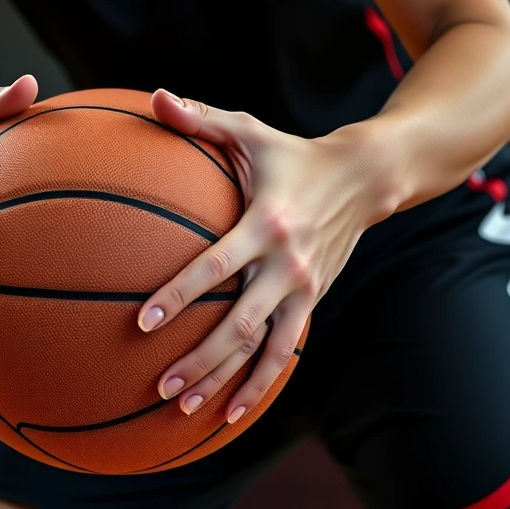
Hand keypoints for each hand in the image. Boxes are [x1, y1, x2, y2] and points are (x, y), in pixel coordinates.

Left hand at [139, 89, 397, 422]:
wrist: (365, 178)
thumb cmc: (292, 154)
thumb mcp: (249, 131)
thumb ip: (199, 119)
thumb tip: (153, 97)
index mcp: (265, 223)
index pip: (216, 266)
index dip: (180, 294)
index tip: (144, 322)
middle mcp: (286, 264)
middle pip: (239, 323)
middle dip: (200, 359)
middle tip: (159, 386)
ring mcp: (304, 289)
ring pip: (264, 350)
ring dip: (227, 383)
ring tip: (187, 411)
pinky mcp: (312, 302)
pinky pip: (284, 351)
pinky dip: (261, 384)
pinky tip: (233, 411)